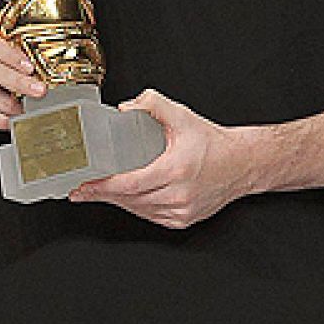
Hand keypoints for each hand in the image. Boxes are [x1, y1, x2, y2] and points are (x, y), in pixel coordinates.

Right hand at [0, 32, 47, 131]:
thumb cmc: (3, 74)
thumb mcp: (11, 61)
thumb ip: (24, 63)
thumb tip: (49, 72)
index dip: (11, 56)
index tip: (30, 67)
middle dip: (18, 82)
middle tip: (40, 91)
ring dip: (13, 105)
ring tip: (30, 110)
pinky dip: (2, 119)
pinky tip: (15, 120)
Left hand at [69, 89, 251, 229]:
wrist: (243, 163)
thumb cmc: (213, 142)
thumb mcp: (182, 116)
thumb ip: (153, 104)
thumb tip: (126, 108)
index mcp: (176, 170)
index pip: (130, 184)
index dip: (103, 187)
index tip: (83, 186)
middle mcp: (178, 194)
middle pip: (130, 199)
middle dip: (102, 194)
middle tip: (80, 190)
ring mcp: (182, 210)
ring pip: (139, 209)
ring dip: (117, 201)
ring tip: (98, 191)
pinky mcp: (184, 219)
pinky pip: (151, 216)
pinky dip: (136, 207)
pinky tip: (125, 198)